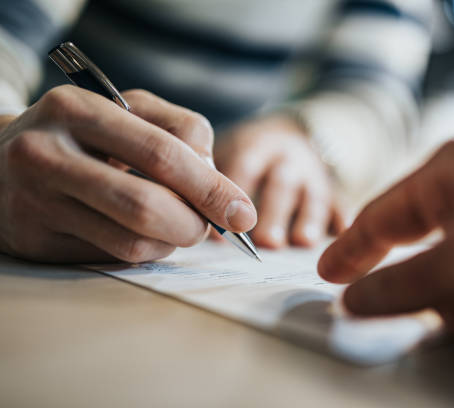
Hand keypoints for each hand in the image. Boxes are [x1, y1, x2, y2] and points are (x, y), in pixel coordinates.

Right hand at [0, 86, 255, 262]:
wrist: (2, 160)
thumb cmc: (84, 134)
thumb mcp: (128, 112)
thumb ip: (182, 133)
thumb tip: (219, 185)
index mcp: (77, 110)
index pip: (162, 152)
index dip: (211, 187)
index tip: (243, 212)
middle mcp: (47, 155)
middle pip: (147, 205)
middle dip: (194, 224)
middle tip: (208, 228)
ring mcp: (35, 202)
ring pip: (132, 241)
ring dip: (171, 242)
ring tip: (174, 225)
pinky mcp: (35, 241)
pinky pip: (112, 258)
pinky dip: (143, 251)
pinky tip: (140, 233)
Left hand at [215, 115, 344, 247]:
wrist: (293, 136)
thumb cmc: (250, 156)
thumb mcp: (230, 153)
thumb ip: (213, 181)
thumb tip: (186, 219)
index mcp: (257, 147)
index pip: (245, 166)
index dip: (231, 194)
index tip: (218, 227)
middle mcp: (288, 159)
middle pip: (281, 184)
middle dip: (274, 212)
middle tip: (265, 242)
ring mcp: (313, 175)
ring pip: (314, 195)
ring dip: (308, 218)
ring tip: (301, 242)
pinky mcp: (332, 189)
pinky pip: (339, 202)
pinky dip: (340, 216)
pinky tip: (340, 233)